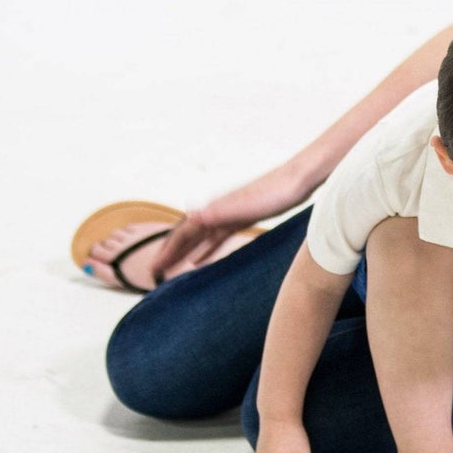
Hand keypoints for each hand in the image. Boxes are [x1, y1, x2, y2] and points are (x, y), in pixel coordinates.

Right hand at [150, 163, 306, 280]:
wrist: (298, 181)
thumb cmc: (275, 193)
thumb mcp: (246, 206)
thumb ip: (219, 212)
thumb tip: (190, 215)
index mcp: (215, 209)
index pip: (184, 233)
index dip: (169, 250)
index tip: (155, 267)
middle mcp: (217, 211)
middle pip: (188, 234)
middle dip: (170, 252)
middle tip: (155, 271)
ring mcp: (229, 215)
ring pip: (200, 237)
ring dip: (185, 252)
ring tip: (171, 267)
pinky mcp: (242, 219)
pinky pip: (217, 238)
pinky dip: (206, 249)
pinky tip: (200, 260)